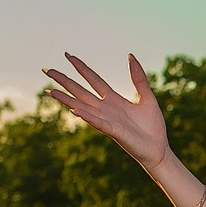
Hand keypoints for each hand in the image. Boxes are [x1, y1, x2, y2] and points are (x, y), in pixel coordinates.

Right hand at [42, 54, 169, 167]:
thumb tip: (130, 56)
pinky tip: (75, 110)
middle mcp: (106, 109)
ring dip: (66, 99)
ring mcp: (108, 121)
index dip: (81, 67)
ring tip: (50, 91)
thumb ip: (139, 78)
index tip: (68, 55)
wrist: (159, 150)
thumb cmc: (152, 127)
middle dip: (64, 81)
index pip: (93, 80)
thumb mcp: (147, 97)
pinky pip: (98, 123)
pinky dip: (87, 116)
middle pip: (81, 91)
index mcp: (114, 100)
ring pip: (82, 107)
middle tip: (47, 70)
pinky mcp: (114, 132)